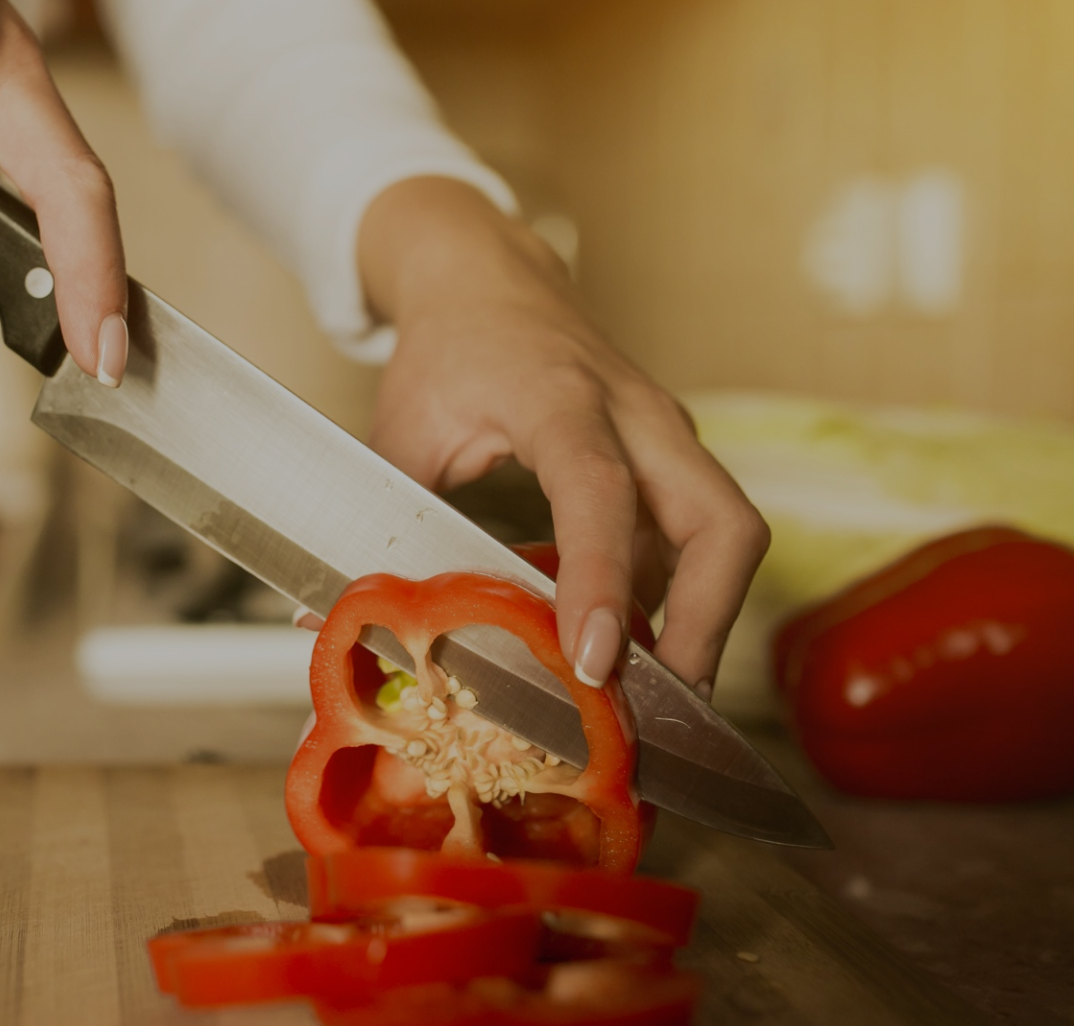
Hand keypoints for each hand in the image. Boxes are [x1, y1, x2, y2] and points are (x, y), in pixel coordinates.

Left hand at [355, 177, 768, 698]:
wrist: (487, 276)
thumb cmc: (447, 349)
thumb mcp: (402, 429)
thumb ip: (385, 523)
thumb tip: (345, 620)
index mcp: (559, 396)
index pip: (600, 491)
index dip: (602, 579)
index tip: (594, 661)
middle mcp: (635, 412)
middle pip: (721, 521)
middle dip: (707, 622)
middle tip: (661, 701)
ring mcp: (666, 434)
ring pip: (728, 532)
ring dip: (705, 618)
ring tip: (653, 693)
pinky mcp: (672, 457)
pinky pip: (700, 537)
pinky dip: (681, 597)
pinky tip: (633, 644)